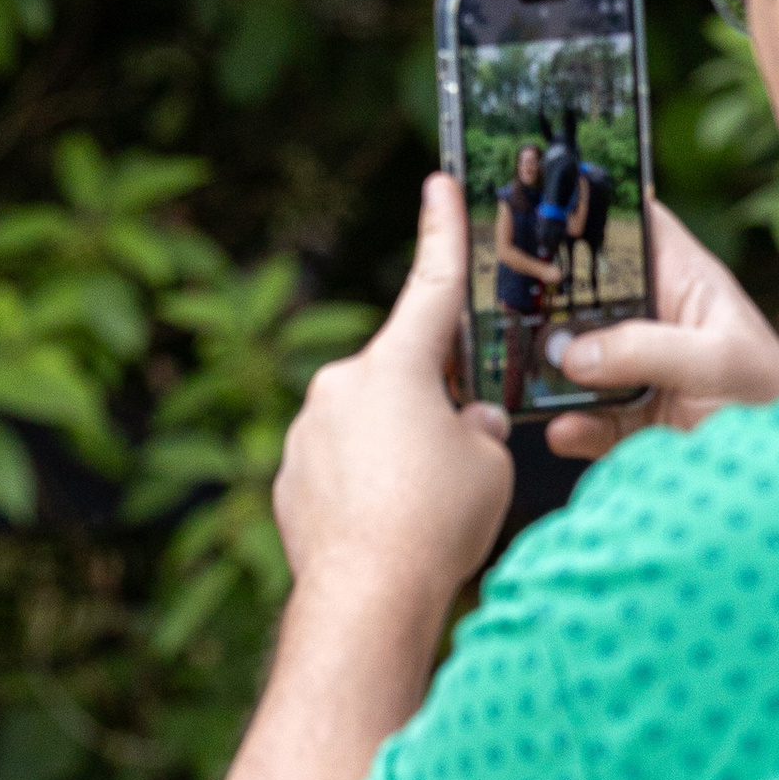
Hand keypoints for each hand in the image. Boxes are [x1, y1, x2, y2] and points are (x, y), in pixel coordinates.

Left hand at [273, 173, 511, 618]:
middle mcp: (340, 384)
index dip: (441, 230)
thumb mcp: (489, 463)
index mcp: (394, 364)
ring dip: (398, 450)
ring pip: (368, 424)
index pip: (431, 284)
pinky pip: (338, 466)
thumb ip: (477, 425)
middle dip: (432, 404)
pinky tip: (388, 527)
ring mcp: (306, 430)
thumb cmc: (434, 523)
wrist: (366, 596)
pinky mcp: (288, 476)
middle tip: (459, 457)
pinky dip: (366, 486)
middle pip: (401, 375)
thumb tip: (465, 423)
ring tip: (424, 508)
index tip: (438, 183)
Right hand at [544, 195, 778, 463]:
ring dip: (550, 366)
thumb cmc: (775, 402)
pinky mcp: (626, 419)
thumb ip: (645, 350)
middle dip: (549, 296)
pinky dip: (569, 422)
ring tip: (530, 373)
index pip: (634, 225)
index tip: (542, 206)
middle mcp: (652, 319)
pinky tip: (566, 426)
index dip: (593, 208)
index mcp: (683, 281)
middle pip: (586, 291)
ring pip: (574, 355)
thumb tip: (572, 353)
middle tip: (509, 300)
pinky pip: (583, 415)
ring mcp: (634, 370)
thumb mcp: (718, 362)